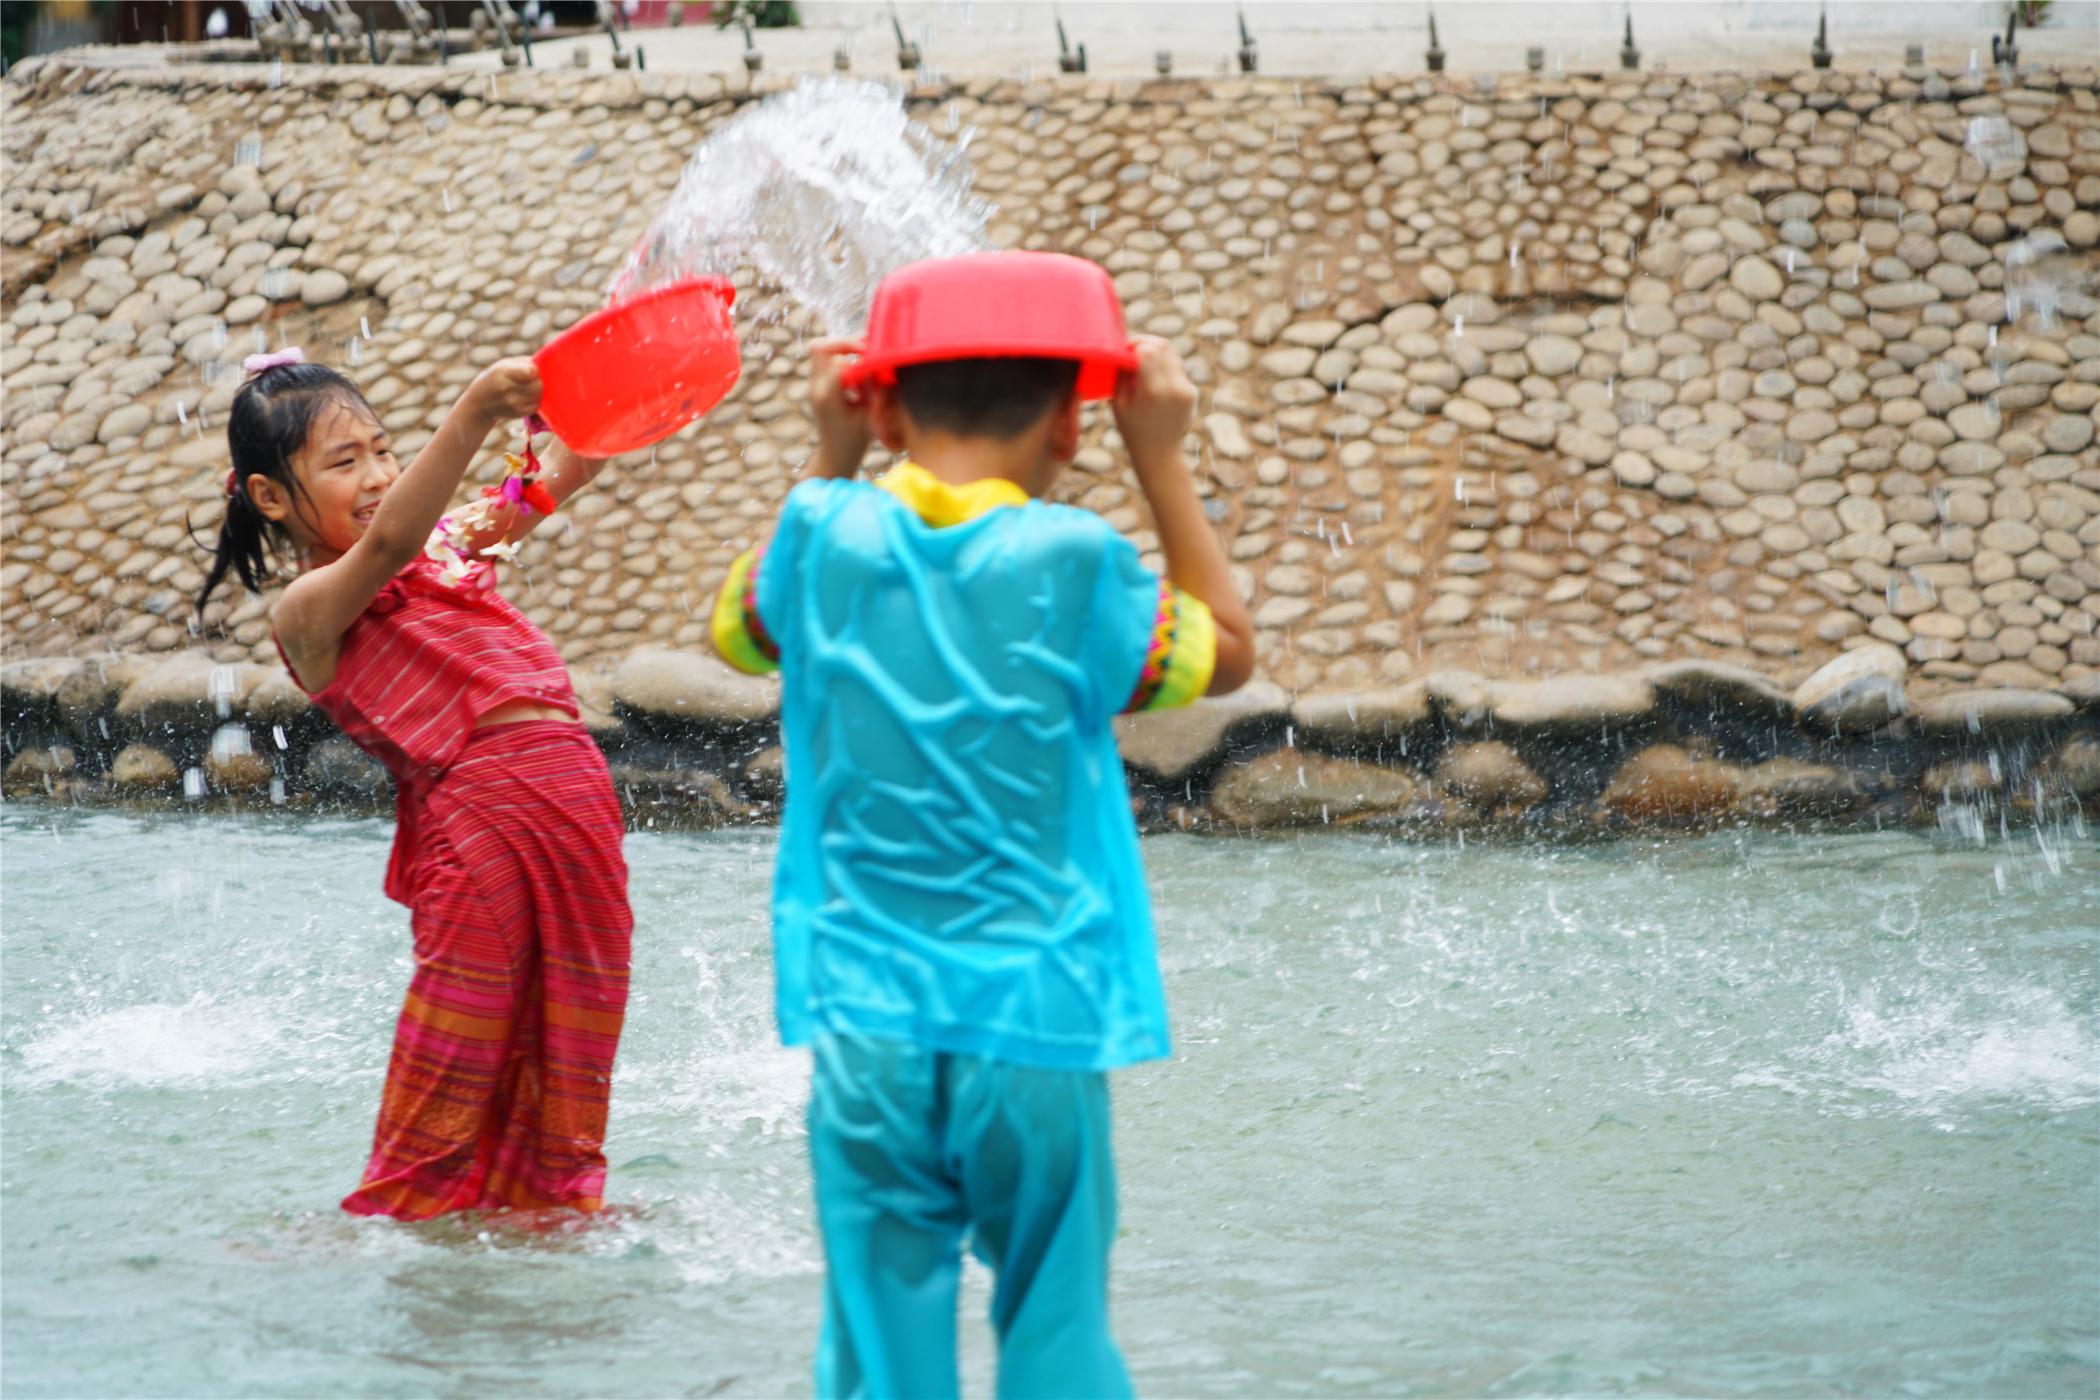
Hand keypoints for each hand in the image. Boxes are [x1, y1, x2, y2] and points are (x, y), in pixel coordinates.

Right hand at [465, 358, 542, 426]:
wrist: (479, 404)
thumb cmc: (495, 378)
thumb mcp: (503, 365)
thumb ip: (524, 362)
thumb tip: (545, 364)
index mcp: (502, 373)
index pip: (531, 372)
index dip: (535, 370)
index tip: (531, 370)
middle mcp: (507, 389)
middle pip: (538, 385)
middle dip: (538, 381)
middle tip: (532, 380)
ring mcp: (512, 403)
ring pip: (539, 395)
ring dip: (538, 391)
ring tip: (528, 387)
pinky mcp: (517, 413)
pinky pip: (537, 406)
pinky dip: (535, 400)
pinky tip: (526, 397)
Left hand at [808, 337, 872, 477]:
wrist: (835, 456)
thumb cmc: (856, 440)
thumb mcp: (869, 415)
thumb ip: (870, 387)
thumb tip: (873, 359)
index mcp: (828, 397)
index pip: (836, 358)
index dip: (856, 351)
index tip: (872, 356)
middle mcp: (816, 388)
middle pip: (820, 347)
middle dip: (845, 343)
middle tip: (866, 350)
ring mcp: (814, 386)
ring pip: (820, 350)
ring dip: (843, 348)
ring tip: (863, 356)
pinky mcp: (817, 386)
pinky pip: (824, 360)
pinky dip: (841, 357)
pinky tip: (857, 368)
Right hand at [1112, 335, 1196, 472]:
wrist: (1160, 454)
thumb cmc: (1132, 429)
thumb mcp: (1118, 403)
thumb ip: (1121, 374)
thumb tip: (1123, 349)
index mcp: (1152, 391)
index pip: (1147, 349)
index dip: (1134, 344)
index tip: (1125, 350)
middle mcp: (1173, 388)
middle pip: (1162, 345)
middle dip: (1146, 343)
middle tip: (1133, 351)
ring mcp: (1186, 389)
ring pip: (1172, 354)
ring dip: (1156, 354)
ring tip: (1142, 366)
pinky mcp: (1192, 392)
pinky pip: (1177, 368)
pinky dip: (1165, 368)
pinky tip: (1154, 381)